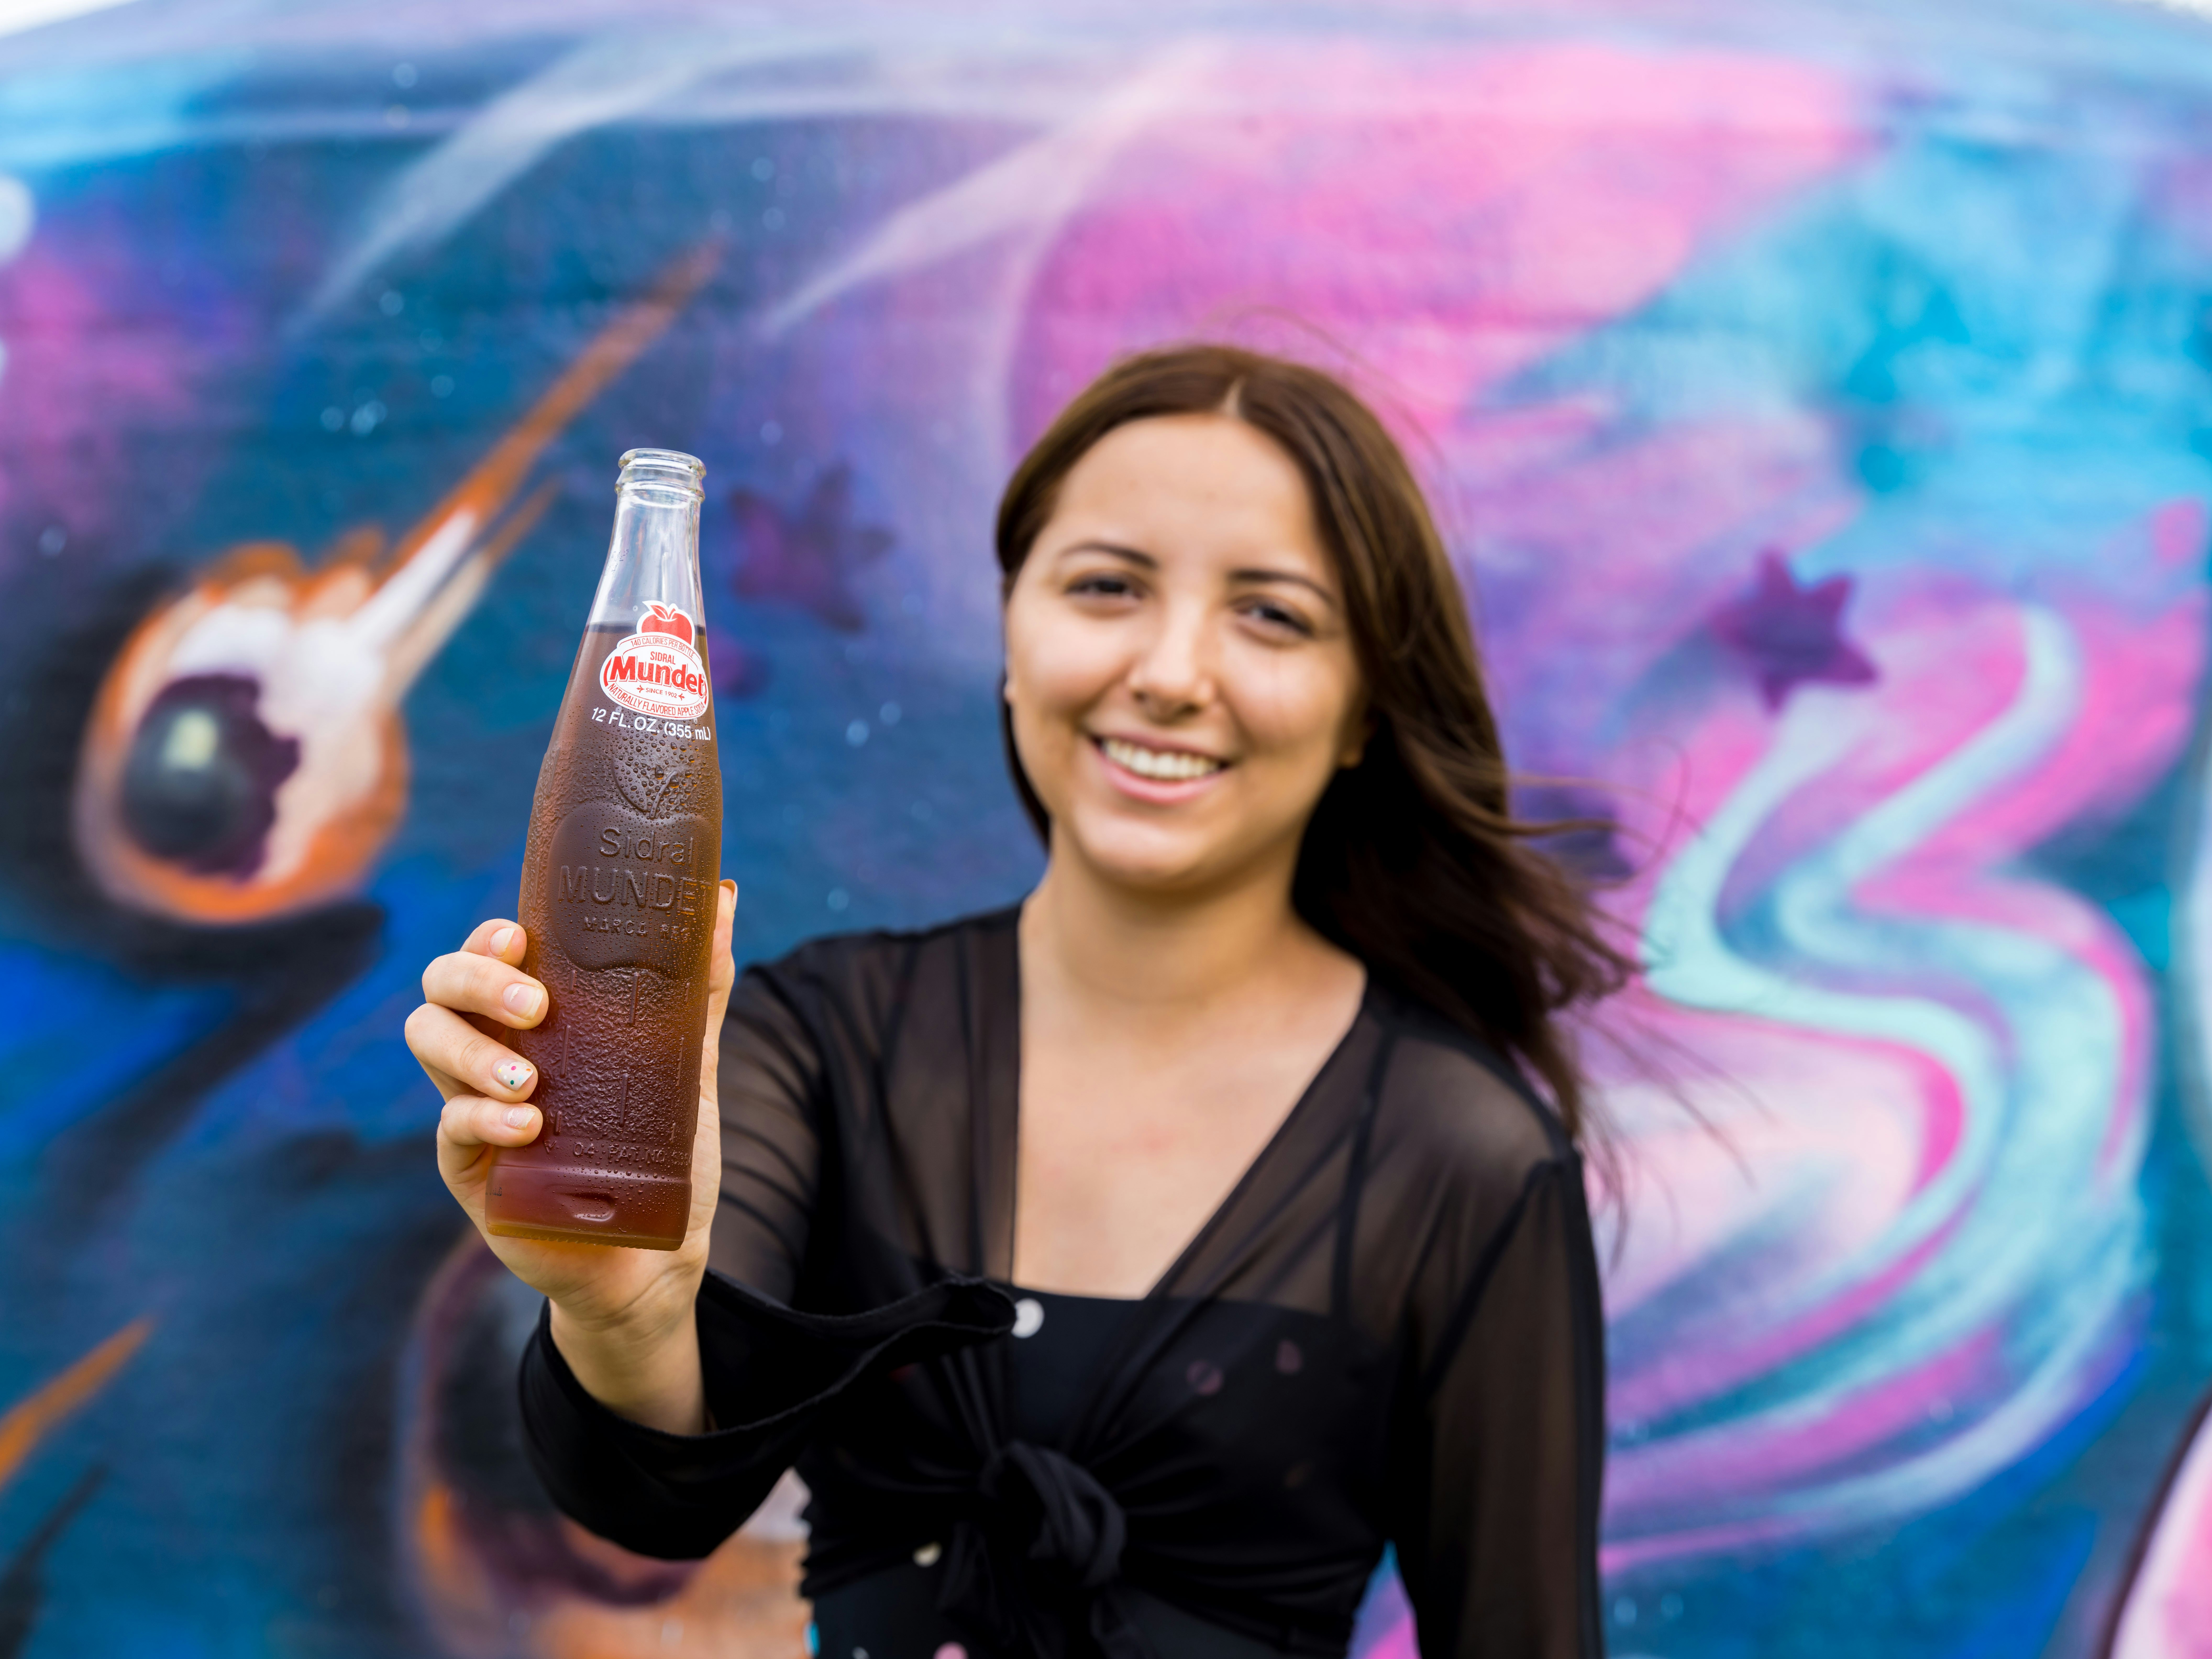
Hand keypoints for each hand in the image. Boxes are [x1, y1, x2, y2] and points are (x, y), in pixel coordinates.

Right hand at [405, 879, 737, 1429]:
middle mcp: (493, 1052)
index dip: (486, 939)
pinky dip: (484, 1118)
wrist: (656, 1254)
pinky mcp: (469, 1168)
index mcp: (536, 1021)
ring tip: (530, 1077)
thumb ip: (700, 989)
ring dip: (472, 1051)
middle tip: (535, 1006)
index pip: (484, 957)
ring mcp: (474, 1108)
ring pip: (429, 1044)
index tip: (519, 936)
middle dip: (476, 983)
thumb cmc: (663, 1151)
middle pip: (440, 990)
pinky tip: (526, 1126)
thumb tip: (724, 899)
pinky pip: (452, 1127)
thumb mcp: (687, 1065)